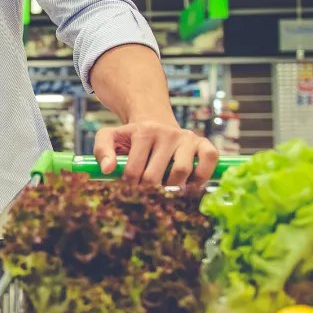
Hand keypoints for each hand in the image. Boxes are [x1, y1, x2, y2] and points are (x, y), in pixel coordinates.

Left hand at [93, 119, 218, 185]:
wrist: (155, 123)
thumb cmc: (132, 137)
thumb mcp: (110, 137)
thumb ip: (102, 150)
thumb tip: (108, 170)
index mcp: (143, 131)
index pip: (134, 169)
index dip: (130, 185)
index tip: (130, 186)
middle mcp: (167, 133)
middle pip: (156, 174)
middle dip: (149, 189)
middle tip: (147, 190)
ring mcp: (187, 137)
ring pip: (181, 171)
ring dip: (172, 186)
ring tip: (165, 186)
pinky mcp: (203, 143)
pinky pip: (209, 160)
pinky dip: (201, 177)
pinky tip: (189, 182)